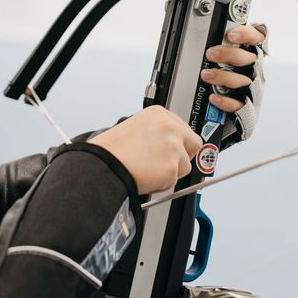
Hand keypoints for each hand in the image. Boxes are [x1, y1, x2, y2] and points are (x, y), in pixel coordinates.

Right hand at [89, 106, 203, 194]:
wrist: (103, 165)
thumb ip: (157, 132)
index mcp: (159, 114)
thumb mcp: (135, 127)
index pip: (183, 128)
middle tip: (166, 163)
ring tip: (149, 170)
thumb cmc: (112, 150)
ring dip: (171, 171)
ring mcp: (173, 147)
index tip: (172, 149)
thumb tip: (168, 143)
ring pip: (186, 165)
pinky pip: (175, 181)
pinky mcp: (172, 167)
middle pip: (194, 143)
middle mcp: (169, 127)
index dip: (178, 142)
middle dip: (183, 156)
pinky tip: (147, 177)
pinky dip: (163, 183)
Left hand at [201, 24, 266, 112]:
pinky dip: (226, 101)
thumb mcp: (227, 57)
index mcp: (252, 54)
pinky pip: (239, 104)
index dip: (247, 35)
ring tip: (206, 75)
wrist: (231, 111)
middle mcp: (255, 70)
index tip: (231, 35)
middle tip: (211, 54)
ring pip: (243, 81)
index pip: (257, 38)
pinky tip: (214, 97)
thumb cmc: (228, 76)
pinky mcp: (248, 107)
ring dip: (223, 77)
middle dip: (229, 54)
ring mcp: (253, 88)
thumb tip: (203, 35)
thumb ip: (222, 46)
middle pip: (248, 59)